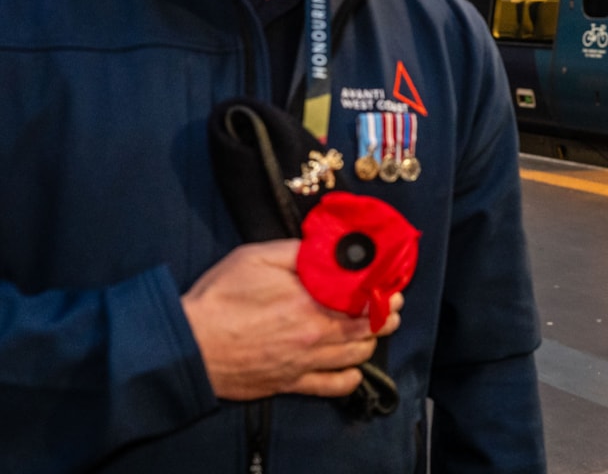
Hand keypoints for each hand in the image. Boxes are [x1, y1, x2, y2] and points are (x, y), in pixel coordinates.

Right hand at [181, 239, 402, 400]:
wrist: (187, 346)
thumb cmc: (219, 299)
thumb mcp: (256, 258)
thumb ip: (298, 251)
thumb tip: (328, 247)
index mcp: (310, 302)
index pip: (362, 298)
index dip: (382, 290)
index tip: (390, 284)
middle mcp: (314, 335)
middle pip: (367, 328)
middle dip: (386, 316)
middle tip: (393, 307)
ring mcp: (304, 363)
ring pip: (356, 356)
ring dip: (371, 342)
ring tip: (377, 330)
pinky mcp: (290, 384)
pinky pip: (333, 387)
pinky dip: (350, 378)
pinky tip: (354, 368)